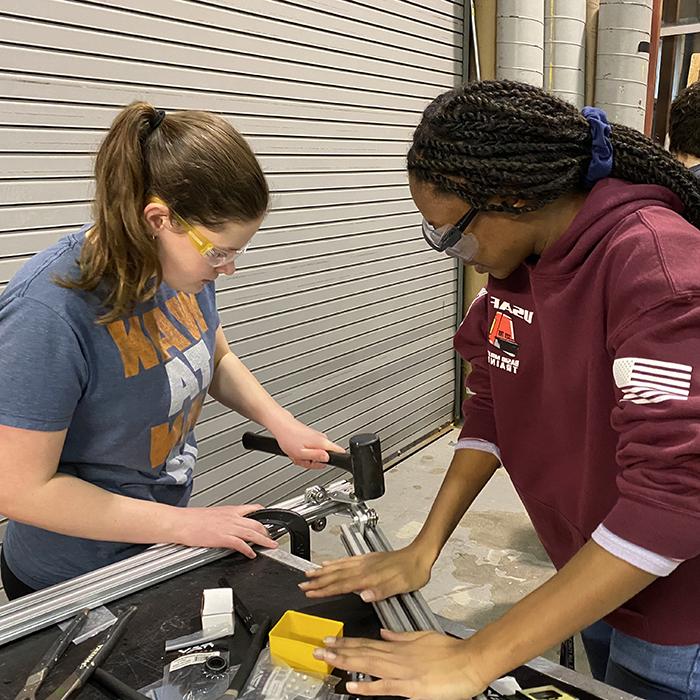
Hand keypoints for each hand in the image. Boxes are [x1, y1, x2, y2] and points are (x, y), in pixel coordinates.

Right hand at [178, 504, 277, 557]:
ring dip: (264, 540)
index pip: (252, 509)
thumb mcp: (212, 514)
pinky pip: (241, 544)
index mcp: (229, 510)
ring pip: (253, 533)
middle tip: (272, 537)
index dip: (263, 516)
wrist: (180, 522)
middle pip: (257, 523)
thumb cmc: (191, 519)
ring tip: (271, 545)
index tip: (267, 520)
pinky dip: (249, 550)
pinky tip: (252, 554)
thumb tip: (225, 524)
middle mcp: (232, 517)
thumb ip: (223, 519)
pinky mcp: (223, 538)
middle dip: (267, 531)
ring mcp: (228, 528)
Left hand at [271, 416, 343, 468]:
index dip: (332, 461)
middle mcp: (322, 438)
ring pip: (317, 454)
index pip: (340, 452)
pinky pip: (312, 449)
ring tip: (297, 454)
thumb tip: (327, 458)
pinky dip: (304, 452)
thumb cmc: (288, 438)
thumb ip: (316, 457)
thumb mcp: (302, 453)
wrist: (281, 425)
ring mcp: (317, 437)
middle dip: (313, 462)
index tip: (320, 463)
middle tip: (302, 459)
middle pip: (325, 457)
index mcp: (323, 442)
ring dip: (306, 458)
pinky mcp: (312, 436)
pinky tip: (297, 450)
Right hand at [300, 545, 433, 601]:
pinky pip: (347, 560)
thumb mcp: (401, 585)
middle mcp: (365, 568)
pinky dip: (335, 562)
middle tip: (302, 584)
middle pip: (336, 575)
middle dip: (317, 581)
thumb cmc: (413, 572)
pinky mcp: (369, 559)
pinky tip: (330, 563)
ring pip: (339, 567)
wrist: (420, 555)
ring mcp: (366, 562)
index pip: (341, 584)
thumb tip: (364, 595)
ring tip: (309, 573)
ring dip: (323, 571)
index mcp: (369, 577)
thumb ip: (381, 591)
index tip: (310, 592)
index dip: (324, 589)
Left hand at [313, 629, 486, 698]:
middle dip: (338, 651)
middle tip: (318, 648)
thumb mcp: (422, 637)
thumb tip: (384, 633)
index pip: (366, 643)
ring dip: (346, 662)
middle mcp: (396, 657)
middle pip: (362, 652)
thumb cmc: (450, 651)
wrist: (470, 660)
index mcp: (398, 646)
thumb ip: (400, 636)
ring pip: (368, 665)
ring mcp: (402, 671)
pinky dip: (367, 686)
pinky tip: (352, 685)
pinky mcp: (410, 687)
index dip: (346, 642)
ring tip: (327, 659)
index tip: (330, 640)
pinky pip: (384, 687)